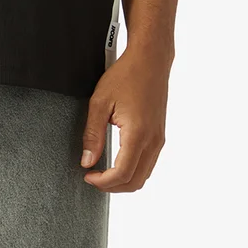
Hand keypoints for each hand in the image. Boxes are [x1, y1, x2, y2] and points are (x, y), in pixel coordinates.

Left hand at [79, 44, 170, 191]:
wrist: (150, 60)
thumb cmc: (126, 75)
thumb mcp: (100, 102)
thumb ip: (92, 134)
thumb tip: (87, 161)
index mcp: (137, 134)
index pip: (122, 174)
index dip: (103, 182)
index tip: (88, 176)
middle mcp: (153, 141)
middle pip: (135, 182)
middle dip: (112, 187)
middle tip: (93, 177)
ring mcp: (159, 139)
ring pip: (144, 175)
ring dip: (123, 180)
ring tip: (103, 171)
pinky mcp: (160, 135)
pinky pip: (149, 163)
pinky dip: (133, 170)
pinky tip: (118, 161)